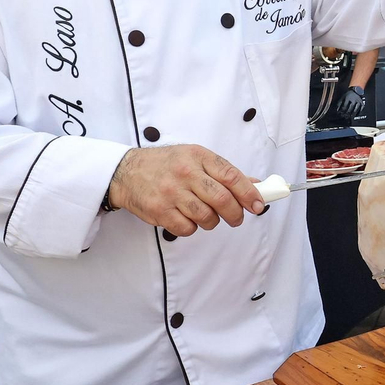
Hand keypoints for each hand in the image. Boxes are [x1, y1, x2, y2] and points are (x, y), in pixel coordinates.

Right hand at [106, 146, 263, 236]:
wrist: (126, 172)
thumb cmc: (166, 164)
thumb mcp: (195, 158)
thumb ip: (223, 172)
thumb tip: (255, 185)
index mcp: (198, 156)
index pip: (231, 176)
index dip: (249, 193)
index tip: (258, 205)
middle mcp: (185, 173)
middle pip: (222, 200)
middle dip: (235, 214)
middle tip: (236, 218)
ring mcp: (171, 193)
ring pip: (207, 217)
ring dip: (212, 221)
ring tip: (206, 215)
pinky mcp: (160, 211)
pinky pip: (187, 228)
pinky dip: (192, 227)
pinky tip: (186, 217)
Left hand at [336, 86, 366, 120]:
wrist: (356, 91)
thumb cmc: (348, 95)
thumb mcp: (343, 97)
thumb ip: (339, 103)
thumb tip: (337, 110)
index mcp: (348, 97)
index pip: (345, 105)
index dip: (342, 110)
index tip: (341, 114)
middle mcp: (354, 99)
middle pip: (351, 108)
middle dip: (347, 113)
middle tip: (345, 117)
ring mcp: (359, 101)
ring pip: (356, 109)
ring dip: (353, 114)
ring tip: (350, 117)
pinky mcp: (362, 103)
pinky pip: (361, 109)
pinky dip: (359, 112)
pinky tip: (356, 115)